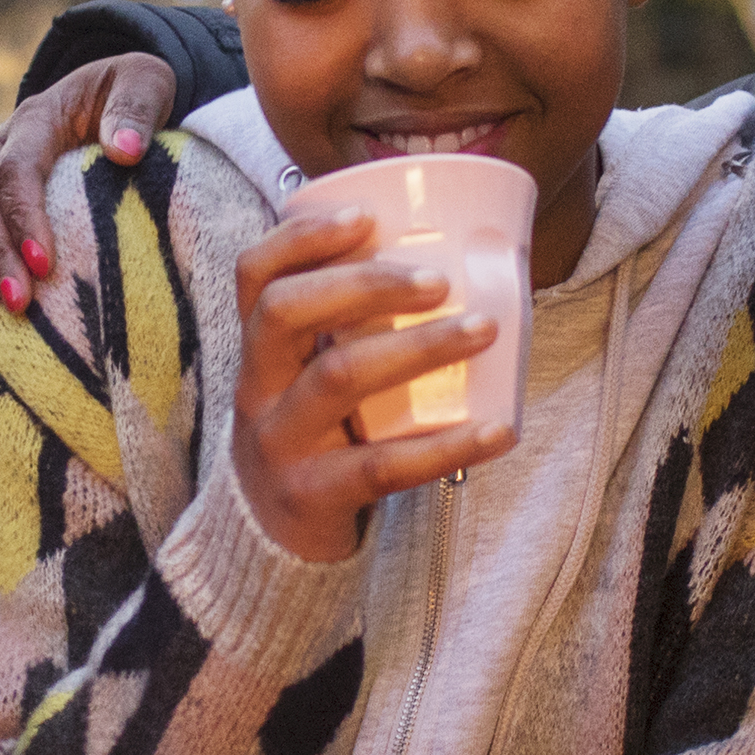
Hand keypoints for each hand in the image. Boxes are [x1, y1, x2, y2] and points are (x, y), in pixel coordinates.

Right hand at [0, 52, 180, 329]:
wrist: (110, 95)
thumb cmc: (132, 92)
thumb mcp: (146, 84)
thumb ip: (136, 109)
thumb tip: (126, 149)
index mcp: (35, 120)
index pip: (16, 171)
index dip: (23, 218)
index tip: (45, 264)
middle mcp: (0, 149)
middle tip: (17, 302)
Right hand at [224, 204, 511, 563]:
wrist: (271, 538)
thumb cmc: (314, 433)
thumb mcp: (306, 375)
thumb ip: (348, 327)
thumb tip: (457, 261)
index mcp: (259, 348)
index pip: (256, 275)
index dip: (303, 238)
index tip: (365, 216)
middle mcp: (257, 388)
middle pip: (287, 312)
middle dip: (364, 283)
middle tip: (439, 280)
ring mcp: (280, 443)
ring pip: (338, 376)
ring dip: (418, 346)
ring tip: (482, 330)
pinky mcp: (314, 495)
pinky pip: (383, 465)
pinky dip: (448, 445)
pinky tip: (498, 429)